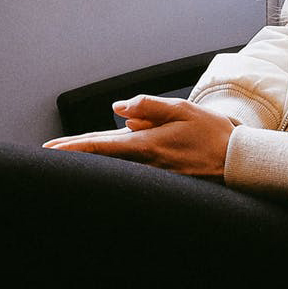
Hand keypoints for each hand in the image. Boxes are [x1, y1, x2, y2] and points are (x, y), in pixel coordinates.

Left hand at [42, 94, 235, 179]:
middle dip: (75, 154)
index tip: (50, 150)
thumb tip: (118, 108)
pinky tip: (108, 160)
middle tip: (48, 153)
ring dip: (93, 159)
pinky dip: (115, 165)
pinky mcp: (162, 182)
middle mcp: (145, 164)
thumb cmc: (214, 134)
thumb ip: (148, 107)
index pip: (100, 146)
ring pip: (116, 165)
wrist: (239, 164)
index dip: (73, 148)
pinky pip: (132, 170)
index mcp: (146, 145)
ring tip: (71, 153)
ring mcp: (152, 176)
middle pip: (102, 157)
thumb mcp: (182, 110)